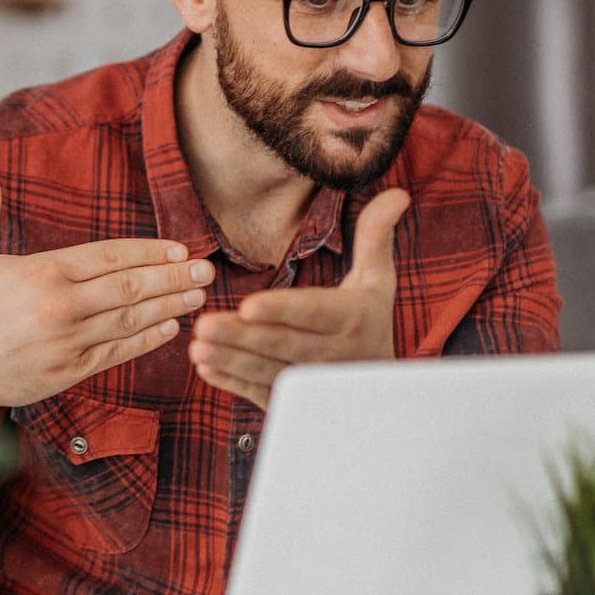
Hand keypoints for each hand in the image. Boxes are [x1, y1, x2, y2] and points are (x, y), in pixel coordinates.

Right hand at [0, 160, 214, 412]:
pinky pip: (117, 354)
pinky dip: (147, 340)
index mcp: (42, 272)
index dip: (149, 252)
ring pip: (130, 320)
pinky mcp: (68, 373)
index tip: (179, 248)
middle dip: (173, 277)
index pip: (110, 256)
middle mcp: (60, 307)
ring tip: (197, 294)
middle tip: (206, 269)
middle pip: (130, 287)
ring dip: (169, 306)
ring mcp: (67, 343)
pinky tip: (169, 327)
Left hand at [189, 189, 409, 409]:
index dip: (281, 310)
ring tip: (196, 346)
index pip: (313, 312)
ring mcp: (313, 382)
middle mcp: (333, 354)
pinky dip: (233, 384)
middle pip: (282, 344)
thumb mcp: (378, 279)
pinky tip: (206, 368)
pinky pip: (261, 394)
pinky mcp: (296, 400)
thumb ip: (376, 237)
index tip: (248, 305)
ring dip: (231, 361)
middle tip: (204, 326)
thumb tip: (397, 194)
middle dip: (242, 338)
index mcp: (351, 318)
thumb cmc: (369, 318)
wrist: (380, 384)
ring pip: (268, 371)